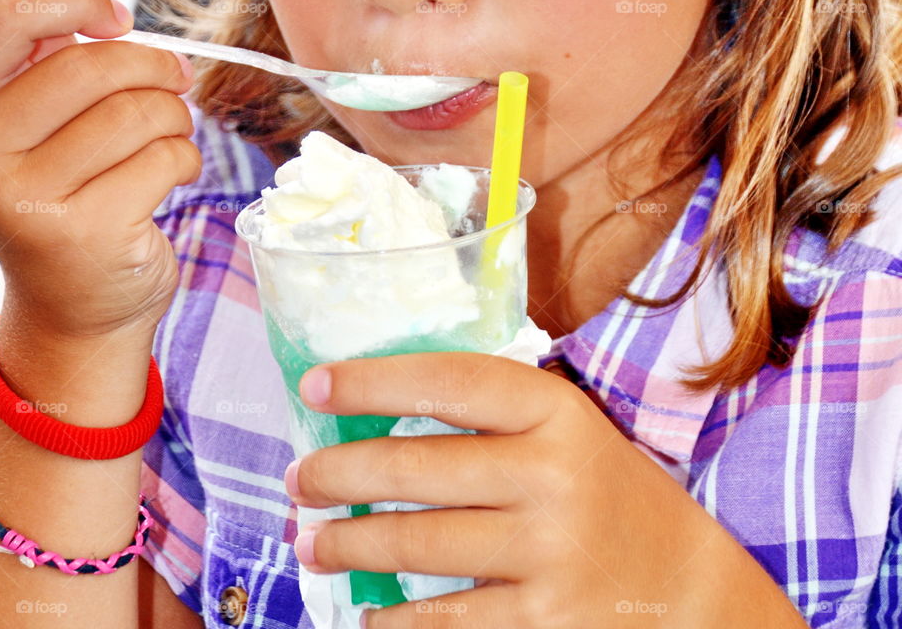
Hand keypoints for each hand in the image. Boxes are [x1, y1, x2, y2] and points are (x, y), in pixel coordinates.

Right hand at [0, 0, 198, 341]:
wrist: (76, 305)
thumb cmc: (64, 194)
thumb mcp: (34, 112)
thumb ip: (26, 29)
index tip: (116, 18)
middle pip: (92, 66)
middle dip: (154, 71)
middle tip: (173, 86)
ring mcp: (24, 198)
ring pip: (138, 113)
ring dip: (175, 120)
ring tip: (169, 136)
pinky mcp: (83, 233)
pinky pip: (164, 159)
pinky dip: (184, 160)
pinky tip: (169, 177)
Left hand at [284, 352, 807, 627]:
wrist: (687, 589)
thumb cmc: (607, 496)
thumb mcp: (565, 434)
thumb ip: (490, 420)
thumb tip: (373, 419)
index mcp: (557, 412)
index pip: (449, 381)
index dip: (372, 381)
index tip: (315, 384)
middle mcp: (553, 475)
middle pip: (415, 467)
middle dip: (338, 473)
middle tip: (299, 480)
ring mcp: (548, 552)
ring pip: (415, 544)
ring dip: (347, 544)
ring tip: (310, 541)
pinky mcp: (542, 621)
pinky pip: (443, 620)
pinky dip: (393, 618)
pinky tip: (366, 609)